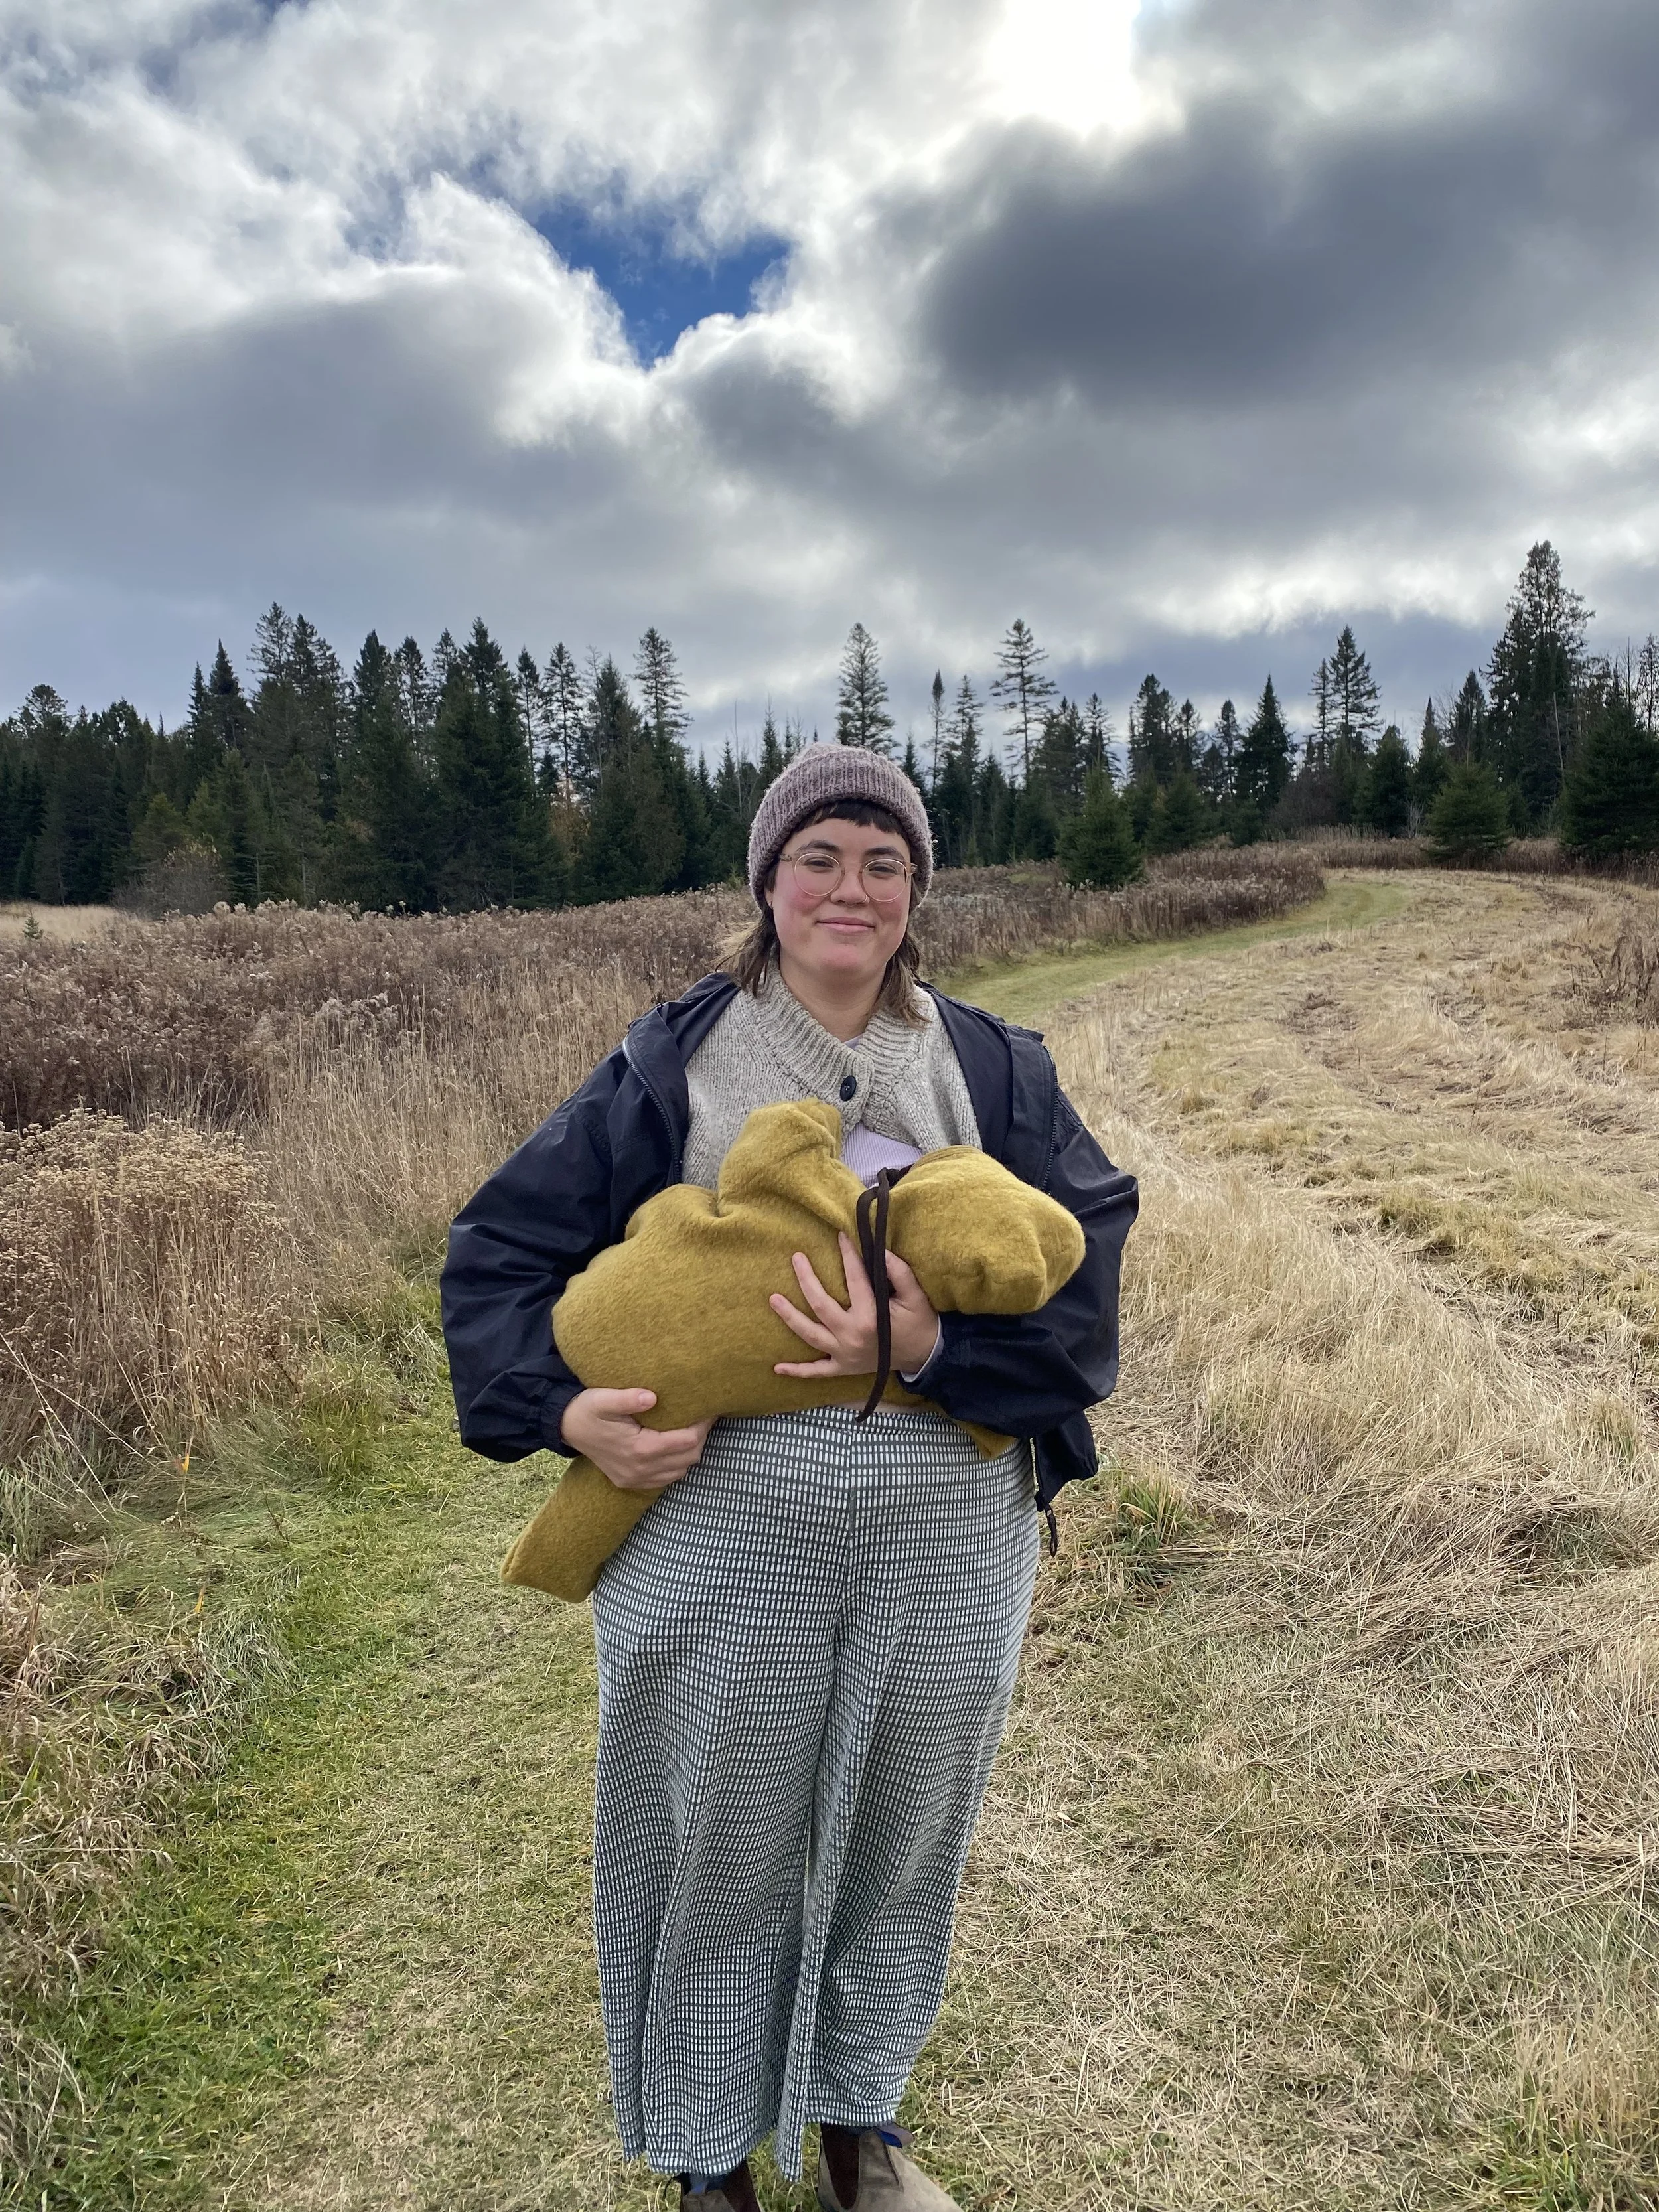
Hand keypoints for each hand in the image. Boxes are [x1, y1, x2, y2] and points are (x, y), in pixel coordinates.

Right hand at [559, 1388, 711, 1491]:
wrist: (565, 1428)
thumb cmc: (587, 1409)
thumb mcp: (603, 1399)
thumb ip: (627, 1399)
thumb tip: (652, 1397)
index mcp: (638, 1449)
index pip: (686, 1441)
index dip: (702, 1425)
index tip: (708, 1409)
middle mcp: (640, 1469)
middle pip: (689, 1458)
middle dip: (701, 1437)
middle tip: (704, 1417)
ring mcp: (635, 1479)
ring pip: (680, 1471)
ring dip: (691, 1452)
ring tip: (693, 1429)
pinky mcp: (630, 1482)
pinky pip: (665, 1479)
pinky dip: (677, 1465)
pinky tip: (676, 1447)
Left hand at [770, 1232, 940, 1383]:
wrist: (925, 1357)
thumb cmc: (919, 1323)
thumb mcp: (915, 1296)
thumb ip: (899, 1272)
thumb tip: (880, 1249)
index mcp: (871, 1317)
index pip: (854, 1279)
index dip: (848, 1255)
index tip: (840, 1236)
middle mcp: (852, 1336)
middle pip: (820, 1305)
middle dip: (806, 1280)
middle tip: (796, 1258)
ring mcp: (845, 1354)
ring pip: (810, 1335)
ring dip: (790, 1318)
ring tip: (773, 1299)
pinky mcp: (844, 1367)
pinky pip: (817, 1371)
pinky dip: (798, 1371)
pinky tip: (777, 1368)